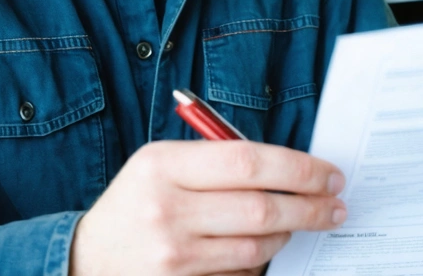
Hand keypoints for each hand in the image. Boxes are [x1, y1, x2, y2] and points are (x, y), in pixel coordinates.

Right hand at [69, 140, 347, 275]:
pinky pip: (241, 275)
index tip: (330, 174)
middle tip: (336, 205)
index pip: (248, 161)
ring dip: (288, 234)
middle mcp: (166, 210)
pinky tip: (266, 249)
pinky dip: (260, 263)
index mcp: (163, 165)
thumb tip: (289, 165)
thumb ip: (216, 158)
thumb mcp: (161, 164)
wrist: (86, 259)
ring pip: (257, 247)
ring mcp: (172, 255)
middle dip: (310, 206)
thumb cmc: (137, 201)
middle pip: (260, 207)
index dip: (298, 168)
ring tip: (302, 222)